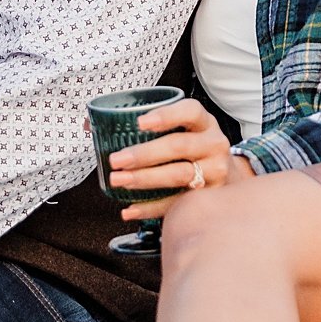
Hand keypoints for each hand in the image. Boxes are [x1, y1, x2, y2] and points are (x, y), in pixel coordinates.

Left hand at [106, 96, 252, 222]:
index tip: (139, 123)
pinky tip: (130, 210)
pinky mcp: (209, 197)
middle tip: (116, 160)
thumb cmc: (192, 148)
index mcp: (204, 123)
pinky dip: (151, 208)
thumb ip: (143, 126)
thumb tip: (90, 124)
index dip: (166, 115)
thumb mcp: (180, 130)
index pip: (190, 112)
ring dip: (145, 179)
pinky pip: (177, 203)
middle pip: (179, 146)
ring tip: (119, 181)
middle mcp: (214, 144)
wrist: (230, 177)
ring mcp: (215, 172)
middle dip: (145, 154)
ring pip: (179, 175)